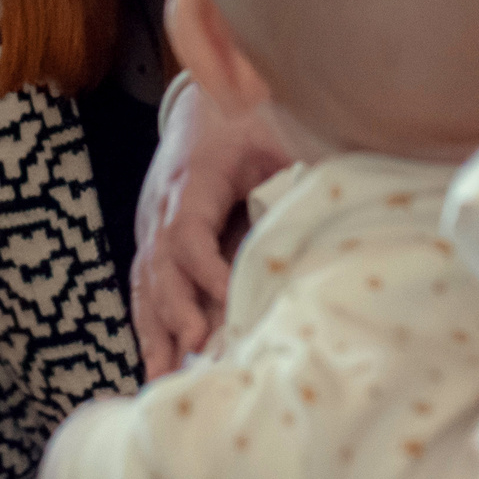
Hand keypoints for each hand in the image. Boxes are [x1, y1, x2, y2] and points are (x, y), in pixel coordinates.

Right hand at [129, 83, 292, 377]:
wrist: (204, 102)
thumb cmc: (245, 117)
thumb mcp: (276, 131)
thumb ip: (299, 167)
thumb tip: (334, 206)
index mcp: (192, 175)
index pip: (187, 229)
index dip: (205, 267)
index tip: (230, 299)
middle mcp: (162, 204)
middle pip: (159, 263)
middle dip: (177, 310)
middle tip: (198, 348)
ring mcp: (151, 223)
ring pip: (146, 280)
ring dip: (155, 329)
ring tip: (163, 376)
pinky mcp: (153, 239)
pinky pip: (144, 285)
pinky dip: (148, 325)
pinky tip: (155, 364)